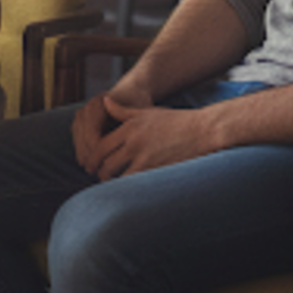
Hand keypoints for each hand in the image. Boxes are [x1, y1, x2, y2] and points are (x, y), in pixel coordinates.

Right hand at [70, 78, 150, 173]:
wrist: (129, 91)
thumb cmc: (137, 103)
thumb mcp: (137, 112)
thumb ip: (132, 126)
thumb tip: (131, 144)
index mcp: (99, 103)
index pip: (93, 130)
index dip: (98, 149)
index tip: (106, 164)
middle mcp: (87, 108)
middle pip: (83, 136)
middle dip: (90, 156)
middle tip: (99, 173)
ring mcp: (81, 114)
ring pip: (78, 139)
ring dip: (85, 156)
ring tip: (94, 171)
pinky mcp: (79, 122)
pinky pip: (77, 139)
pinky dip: (82, 152)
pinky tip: (89, 164)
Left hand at [76, 95, 216, 178]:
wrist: (201, 130)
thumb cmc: (174, 121)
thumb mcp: (146, 111)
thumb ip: (122, 111)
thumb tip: (104, 101)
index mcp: (129, 127)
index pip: (101, 146)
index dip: (93, 158)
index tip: (91, 165)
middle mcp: (134, 142)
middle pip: (107, 163)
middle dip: (100, 173)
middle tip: (98, 178)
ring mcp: (146, 158)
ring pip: (119, 177)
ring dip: (113, 183)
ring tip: (112, 187)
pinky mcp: (158, 171)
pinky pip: (137, 184)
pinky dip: (129, 189)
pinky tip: (128, 192)